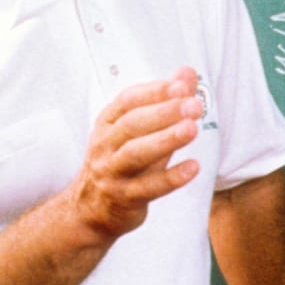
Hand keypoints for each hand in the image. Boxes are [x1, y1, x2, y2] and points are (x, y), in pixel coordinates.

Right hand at [69, 67, 202, 242]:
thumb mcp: (139, 131)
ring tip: (192, 129)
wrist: (90, 210)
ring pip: (136, 154)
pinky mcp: (124, 198)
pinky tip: (193, 167)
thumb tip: (187, 74)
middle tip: (194, 105)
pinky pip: (147, 187)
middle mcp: (105, 145)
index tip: (183, 84)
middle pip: (133, 124)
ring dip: (166, 140)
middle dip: (165, 112)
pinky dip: (171, 178)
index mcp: (108, 123)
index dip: (156, 91)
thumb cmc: (121, 162)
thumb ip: (165, 103)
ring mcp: (112, 172)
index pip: (129, 100)